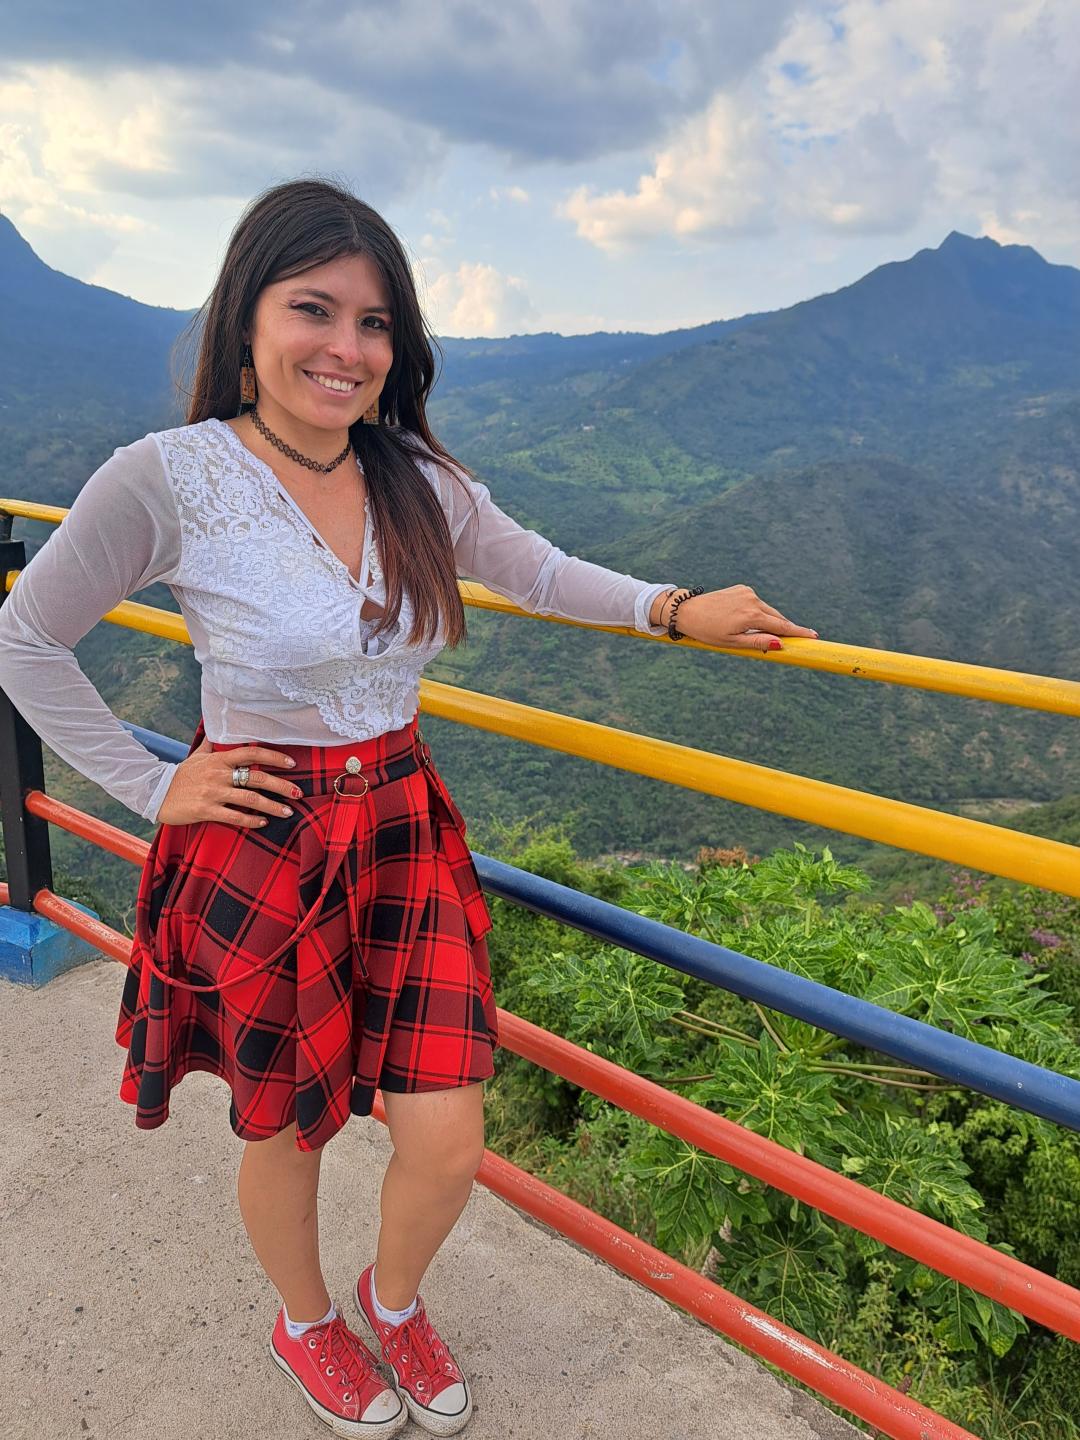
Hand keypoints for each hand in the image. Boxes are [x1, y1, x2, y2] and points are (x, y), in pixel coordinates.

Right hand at [156, 738, 302, 827]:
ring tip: (288, 812)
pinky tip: (264, 823)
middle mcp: (218, 774)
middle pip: (257, 778)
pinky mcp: (205, 810)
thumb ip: (211, 744)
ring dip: (272, 806)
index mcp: (219, 759)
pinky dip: (251, 821)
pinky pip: (233, 817)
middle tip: (299, 793)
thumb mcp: (196, 755)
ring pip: (249, 800)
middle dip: (281, 786)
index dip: (274, 757)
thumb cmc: (180, 775)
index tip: (292, 764)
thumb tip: (215, 728)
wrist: (155, 793)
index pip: (251, 753)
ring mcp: (212, 793)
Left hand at [663, 585, 817, 651]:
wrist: (687, 611)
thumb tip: (780, 644)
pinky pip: (756, 603)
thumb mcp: (732, 643)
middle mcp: (753, 600)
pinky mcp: (742, 588)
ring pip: (767, 610)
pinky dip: (757, 612)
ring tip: (758, 634)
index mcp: (751, 616)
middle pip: (777, 618)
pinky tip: (745, 621)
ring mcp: (747, 592)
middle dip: (784, 629)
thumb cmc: (707, 631)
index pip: (781, 626)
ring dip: (768, 621)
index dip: (798, 632)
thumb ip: (758, 642)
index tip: (814, 637)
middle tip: (796, 640)